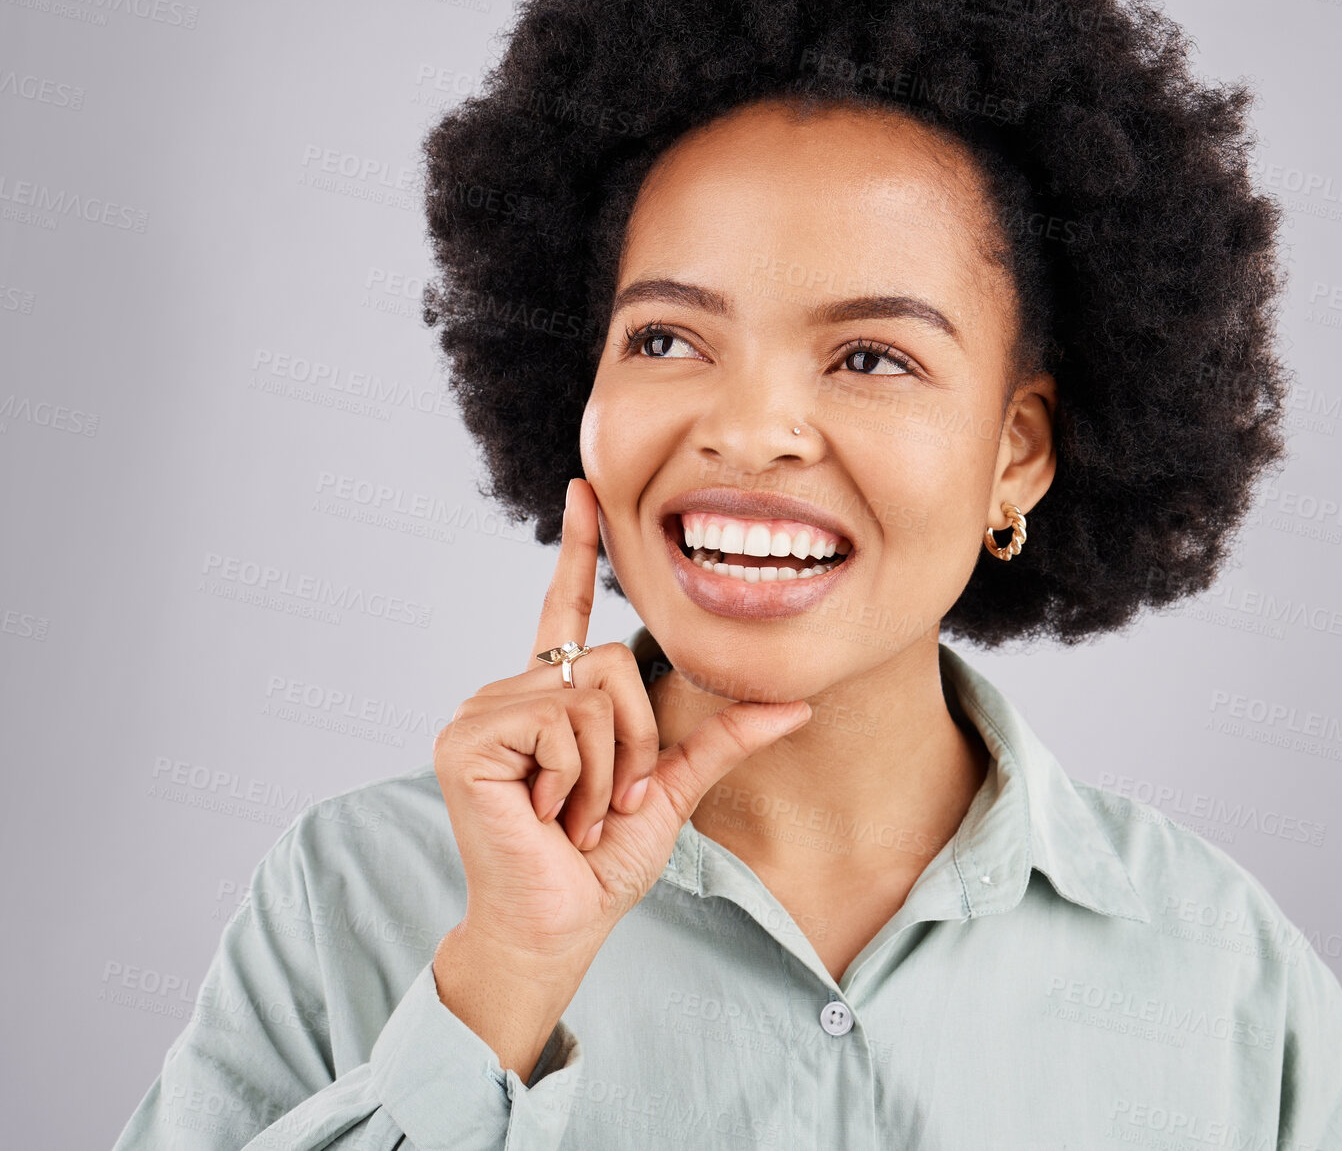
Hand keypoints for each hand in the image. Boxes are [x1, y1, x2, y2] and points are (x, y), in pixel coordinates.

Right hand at [432, 477, 813, 968]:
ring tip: (575, 813)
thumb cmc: (601, 863)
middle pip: (608, 659)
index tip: (585, 490)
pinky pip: (561, 719)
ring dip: (608, 766)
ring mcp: (481, 711)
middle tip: (608, 801)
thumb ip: (722, 737)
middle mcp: (510, 691)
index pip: (564, 607)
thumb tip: (799, 702)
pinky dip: (577, 775)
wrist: (556, 926)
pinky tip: (547, 814)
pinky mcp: (467, 738)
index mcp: (550, 696)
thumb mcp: (672, 789)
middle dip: (634, 740)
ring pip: (592, 689)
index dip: (578, 549)